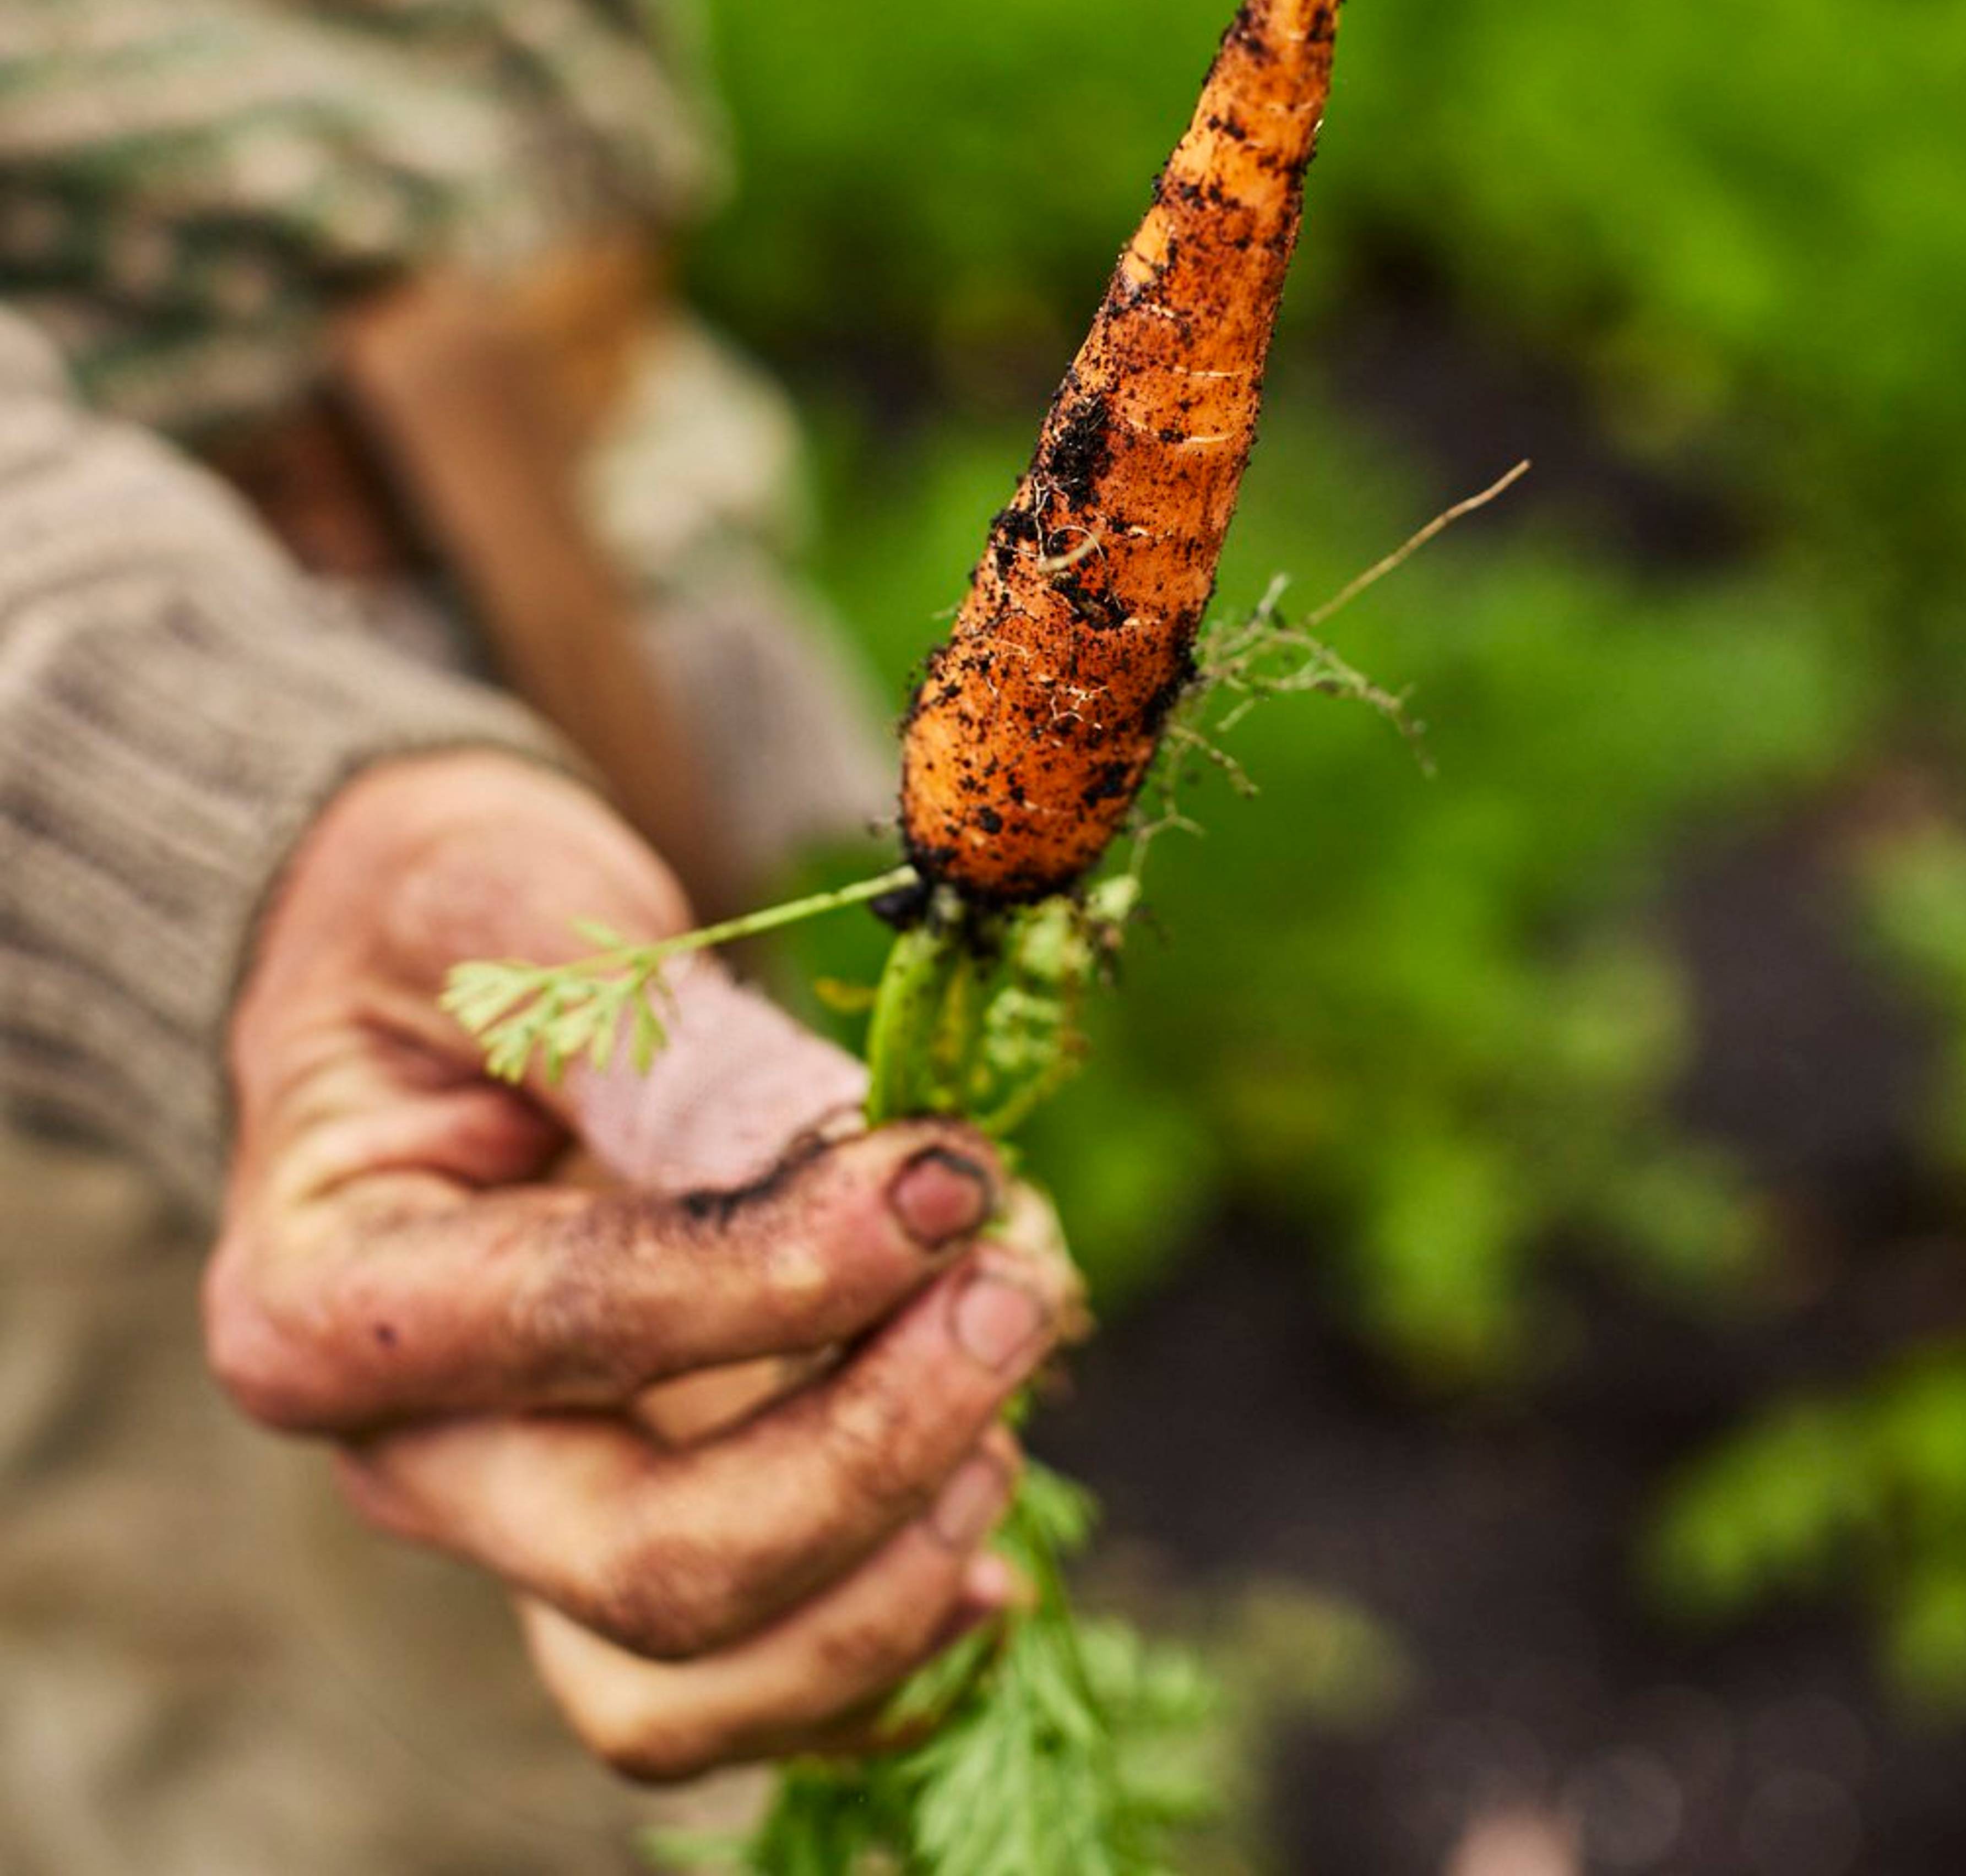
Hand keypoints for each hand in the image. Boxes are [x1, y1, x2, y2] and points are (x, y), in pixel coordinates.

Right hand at [204, 751, 1071, 1780]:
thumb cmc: (442, 920)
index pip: (580, 1326)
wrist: (425, 967)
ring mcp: (521, 1524)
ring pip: (696, 1685)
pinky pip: (748, 1685)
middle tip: (1014, 1284)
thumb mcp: (500, 903)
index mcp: (328, 1299)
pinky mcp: (628, 1540)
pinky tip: (986, 1533)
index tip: (946, 1174)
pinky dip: (880, 1641)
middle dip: (873, 1447)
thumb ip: (640, 1036)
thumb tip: (837, 1150)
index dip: (788, 1270)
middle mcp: (411, 1454)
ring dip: (891, 1573)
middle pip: (651, 1567)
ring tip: (1006, 1400)